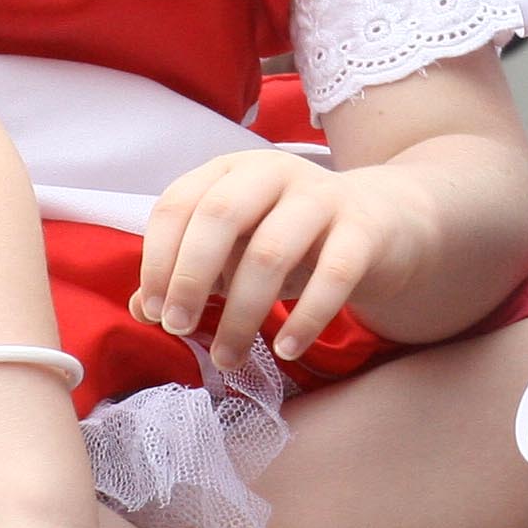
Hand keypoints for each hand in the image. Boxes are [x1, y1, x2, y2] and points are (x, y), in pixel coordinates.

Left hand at [133, 149, 425, 371]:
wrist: (386, 222)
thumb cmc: (294, 239)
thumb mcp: (238, 249)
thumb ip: (189, 272)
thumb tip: (142, 307)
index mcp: (232, 170)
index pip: (179, 203)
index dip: (158, 259)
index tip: (155, 310)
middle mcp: (274, 172)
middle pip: (220, 216)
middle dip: (190, 278)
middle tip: (179, 329)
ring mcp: (324, 195)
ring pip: (272, 251)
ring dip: (241, 313)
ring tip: (228, 357)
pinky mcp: (365, 228)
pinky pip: (332, 274)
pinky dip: (305, 318)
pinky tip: (287, 348)